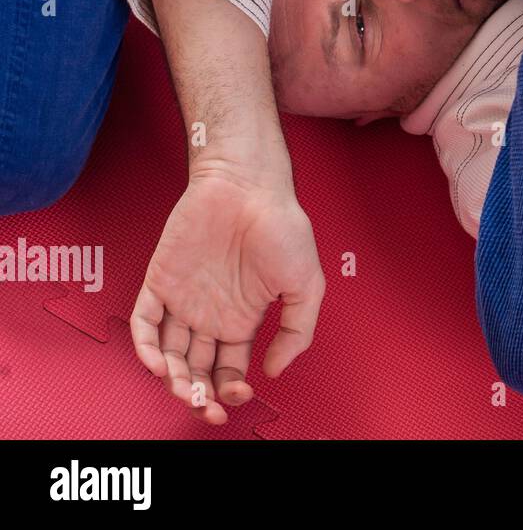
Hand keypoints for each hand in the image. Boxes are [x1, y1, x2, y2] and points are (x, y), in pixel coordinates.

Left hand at [130, 166, 325, 424]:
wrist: (250, 186)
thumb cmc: (283, 227)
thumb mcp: (307, 285)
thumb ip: (298, 331)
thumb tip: (275, 370)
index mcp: (243, 319)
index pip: (228, 370)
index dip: (229, 391)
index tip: (238, 396)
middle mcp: (209, 315)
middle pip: (195, 369)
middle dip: (199, 396)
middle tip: (205, 408)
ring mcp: (182, 299)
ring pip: (168, 353)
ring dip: (172, 380)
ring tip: (183, 389)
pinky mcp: (159, 280)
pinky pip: (144, 322)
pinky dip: (146, 347)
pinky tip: (158, 363)